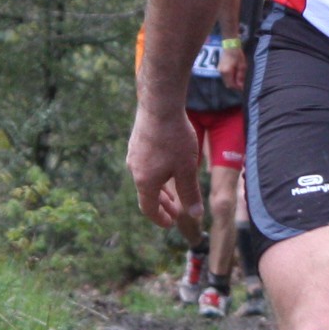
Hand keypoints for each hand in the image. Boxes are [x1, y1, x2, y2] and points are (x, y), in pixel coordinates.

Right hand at [128, 103, 201, 233]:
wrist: (160, 106)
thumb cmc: (175, 139)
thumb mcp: (187, 169)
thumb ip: (190, 193)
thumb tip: (195, 214)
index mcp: (145, 181)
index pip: (149, 209)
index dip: (160, 218)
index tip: (171, 223)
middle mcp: (134, 170)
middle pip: (146, 194)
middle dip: (162, 204)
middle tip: (175, 210)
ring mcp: (133, 155)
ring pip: (145, 179)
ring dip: (159, 188)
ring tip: (172, 190)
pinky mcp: (136, 142)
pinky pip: (144, 165)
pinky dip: (155, 174)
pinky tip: (167, 166)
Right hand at [218, 44, 246, 89]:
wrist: (230, 45)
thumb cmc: (237, 54)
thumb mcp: (242, 66)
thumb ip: (240, 77)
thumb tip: (240, 86)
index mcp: (227, 72)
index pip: (231, 85)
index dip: (237, 88)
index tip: (242, 88)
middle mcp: (221, 72)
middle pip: (227, 84)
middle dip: (234, 85)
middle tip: (241, 83)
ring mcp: (219, 70)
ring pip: (226, 81)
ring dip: (232, 82)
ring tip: (239, 77)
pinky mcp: (219, 68)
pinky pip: (224, 77)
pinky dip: (229, 78)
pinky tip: (235, 74)